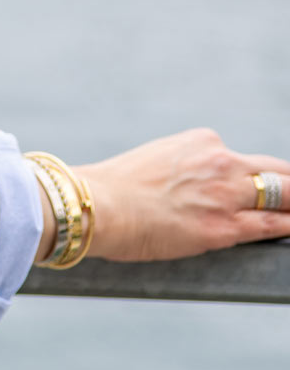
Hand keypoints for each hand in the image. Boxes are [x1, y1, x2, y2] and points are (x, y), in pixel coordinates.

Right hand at [37, 130, 289, 265]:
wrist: (97, 205)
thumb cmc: (115, 188)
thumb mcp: (158, 160)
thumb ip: (186, 168)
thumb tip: (195, 187)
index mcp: (202, 141)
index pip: (244, 160)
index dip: (259, 178)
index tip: (270, 187)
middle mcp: (220, 162)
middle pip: (276, 172)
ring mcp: (225, 194)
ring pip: (284, 196)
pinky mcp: (224, 228)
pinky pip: (273, 226)